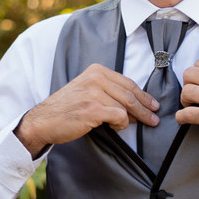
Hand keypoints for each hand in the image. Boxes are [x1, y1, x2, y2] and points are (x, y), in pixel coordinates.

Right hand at [14, 63, 158, 156]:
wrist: (44, 120)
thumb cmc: (66, 109)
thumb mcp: (86, 90)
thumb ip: (107, 91)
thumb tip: (135, 105)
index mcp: (96, 70)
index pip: (127, 83)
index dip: (143, 95)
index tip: (153, 104)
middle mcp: (96, 78)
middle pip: (130, 94)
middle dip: (145, 109)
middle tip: (154, 119)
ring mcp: (94, 93)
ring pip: (126, 107)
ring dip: (130, 119)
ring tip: (128, 125)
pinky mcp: (93, 109)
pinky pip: (119, 117)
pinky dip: (121, 125)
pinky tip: (114, 127)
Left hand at [177, 56, 198, 166]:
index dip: (195, 73)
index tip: (198, 82)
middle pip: (189, 74)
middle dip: (187, 85)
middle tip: (192, 95)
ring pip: (187, 92)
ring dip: (184, 101)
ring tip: (190, 107)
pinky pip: (188, 114)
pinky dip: (181, 117)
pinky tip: (184, 119)